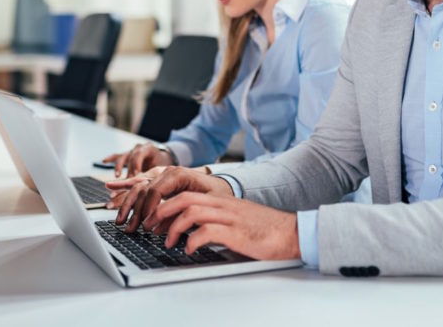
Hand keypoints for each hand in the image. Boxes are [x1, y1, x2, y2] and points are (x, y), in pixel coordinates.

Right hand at [101, 143, 173, 177]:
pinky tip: (104, 161)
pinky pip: (117, 156)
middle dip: (128, 171)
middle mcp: (139, 148)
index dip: (136, 165)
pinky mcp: (125, 156)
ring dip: (119, 167)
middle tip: (127, 181)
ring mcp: (131, 151)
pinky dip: (110, 158)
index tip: (134, 175)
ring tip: (117, 176)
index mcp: (149, 148)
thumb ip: (155, 176)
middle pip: (130, 158)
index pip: (139, 155)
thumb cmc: (163, 165)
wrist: (162, 159)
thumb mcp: (161, 169)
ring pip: (123, 157)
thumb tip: (149, 189)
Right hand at [105, 166, 231, 232]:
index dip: (149, 209)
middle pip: (144, 190)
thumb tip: (161, 227)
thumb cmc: (217, 194)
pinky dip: (125, 186)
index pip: (156, 191)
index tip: (146, 226)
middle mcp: (167, 172)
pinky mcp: (159, 180)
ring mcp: (161, 175)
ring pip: (138, 186)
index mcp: (178, 174)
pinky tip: (110, 186)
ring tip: (117, 217)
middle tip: (128, 228)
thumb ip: (184, 212)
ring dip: (126, 202)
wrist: (222, 185)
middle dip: (134, 211)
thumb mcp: (207, 203)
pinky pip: (139, 183)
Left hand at [149, 193, 300, 260]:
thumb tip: (194, 229)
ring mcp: (229, 217)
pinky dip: (192, 240)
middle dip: (161, 211)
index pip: (187, 193)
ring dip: (174, 227)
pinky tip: (189, 250)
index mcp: (222, 200)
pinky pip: (206, 232)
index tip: (154, 218)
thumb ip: (217, 218)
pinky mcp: (236, 232)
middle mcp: (223, 204)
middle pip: (184, 198)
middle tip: (150, 227)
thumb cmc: (266, 229)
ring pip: (191, 212)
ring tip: (168, 241)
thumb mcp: (237, 218)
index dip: (166, 204)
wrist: (292, 232)